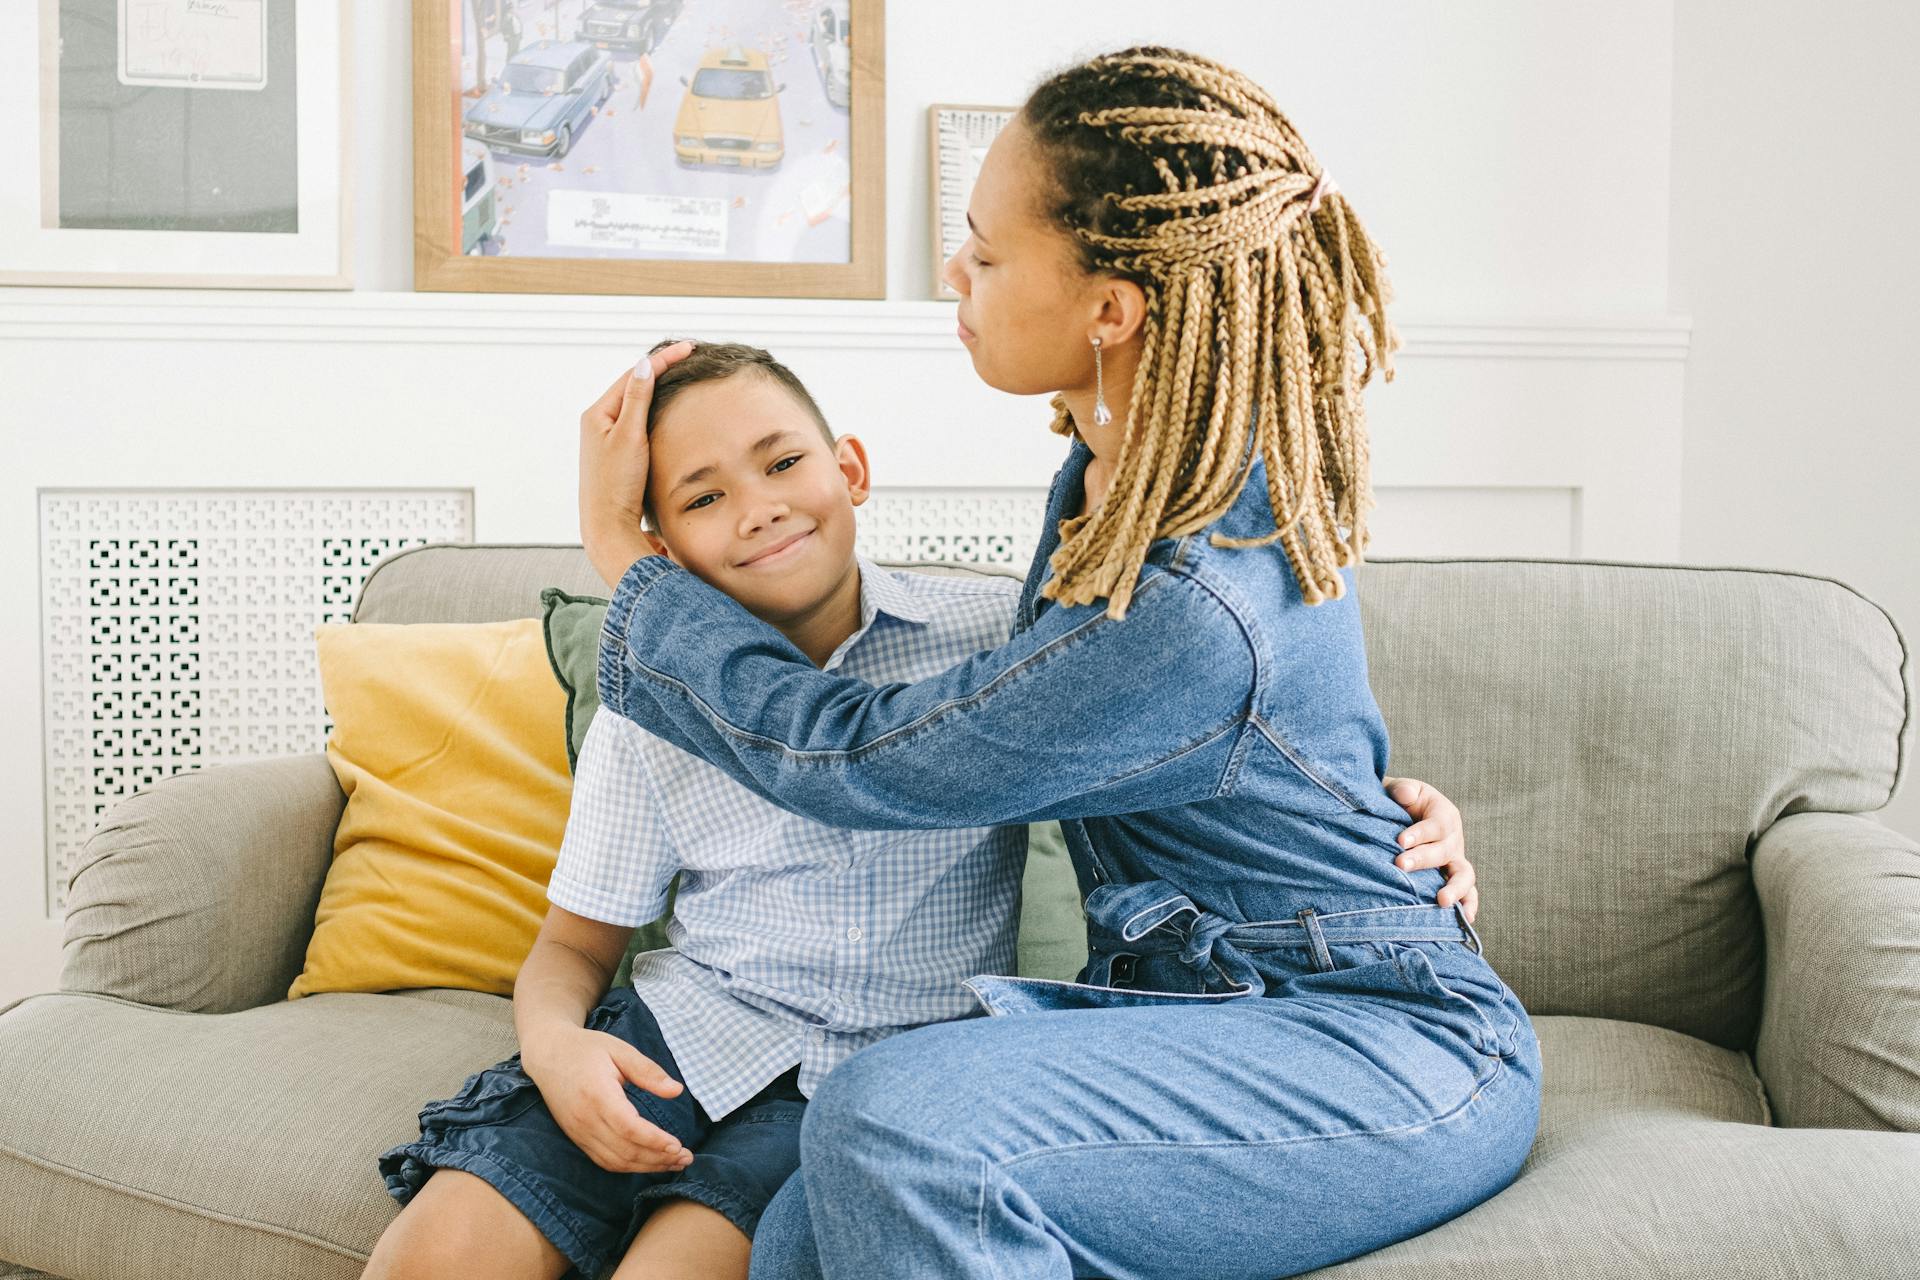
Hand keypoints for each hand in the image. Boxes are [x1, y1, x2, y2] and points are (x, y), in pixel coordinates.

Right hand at [522, 1024, 693, 1173]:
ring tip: (673, 1163)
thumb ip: (648, 1071)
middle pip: (624, 1150)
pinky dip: (628, 1166)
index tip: (679, 1146)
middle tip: (686, 1158)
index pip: (629, 1128)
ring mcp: (578, 1131)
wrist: (548, 1053)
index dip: (655, 1141)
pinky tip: (648, 1162)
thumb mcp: (620, 1050)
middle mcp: (585, 1119)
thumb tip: (677, 1091)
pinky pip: (603, 1160)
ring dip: (646, 1166)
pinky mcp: (576, 1137)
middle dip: (658, 1159)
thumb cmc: (587, 1048)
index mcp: (597, 1094)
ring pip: (614, 1161)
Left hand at [579, 341, 693, 590]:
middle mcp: (598, 423)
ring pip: (635, 404)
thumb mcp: (630, 436)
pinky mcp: (617, 455)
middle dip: (659, 368)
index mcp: (597, 414)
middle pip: (632, 386)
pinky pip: (636, 421)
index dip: (662, 360)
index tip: (688, 348)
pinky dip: (653, 409)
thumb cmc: (617, 485)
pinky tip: (666, 409)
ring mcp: (607, 439)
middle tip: (686, 354)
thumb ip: (638, 399)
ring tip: (679, 372)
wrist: (608, 527)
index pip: (634, 375)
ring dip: (656, 387)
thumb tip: (645, 364)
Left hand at [1383, 775, 1476, 924]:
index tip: (1399, 841)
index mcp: (1444, 814)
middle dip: (1423, 859)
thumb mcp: (1402, 790)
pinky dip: (1470, 905)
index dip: (1419, 833)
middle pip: (1445, 851)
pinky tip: (1467, 920)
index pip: (1435, 825)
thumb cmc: (1400, 802)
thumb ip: (1403, 789)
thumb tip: (1405, 796)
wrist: (1402, 814)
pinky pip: (1468, 892)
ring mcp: (1455, 860)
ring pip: (1463, 875)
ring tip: (1442, 901)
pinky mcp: (1453, 877)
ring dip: (1454, 889)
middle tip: (1401, 864)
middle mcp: (1453, 838)